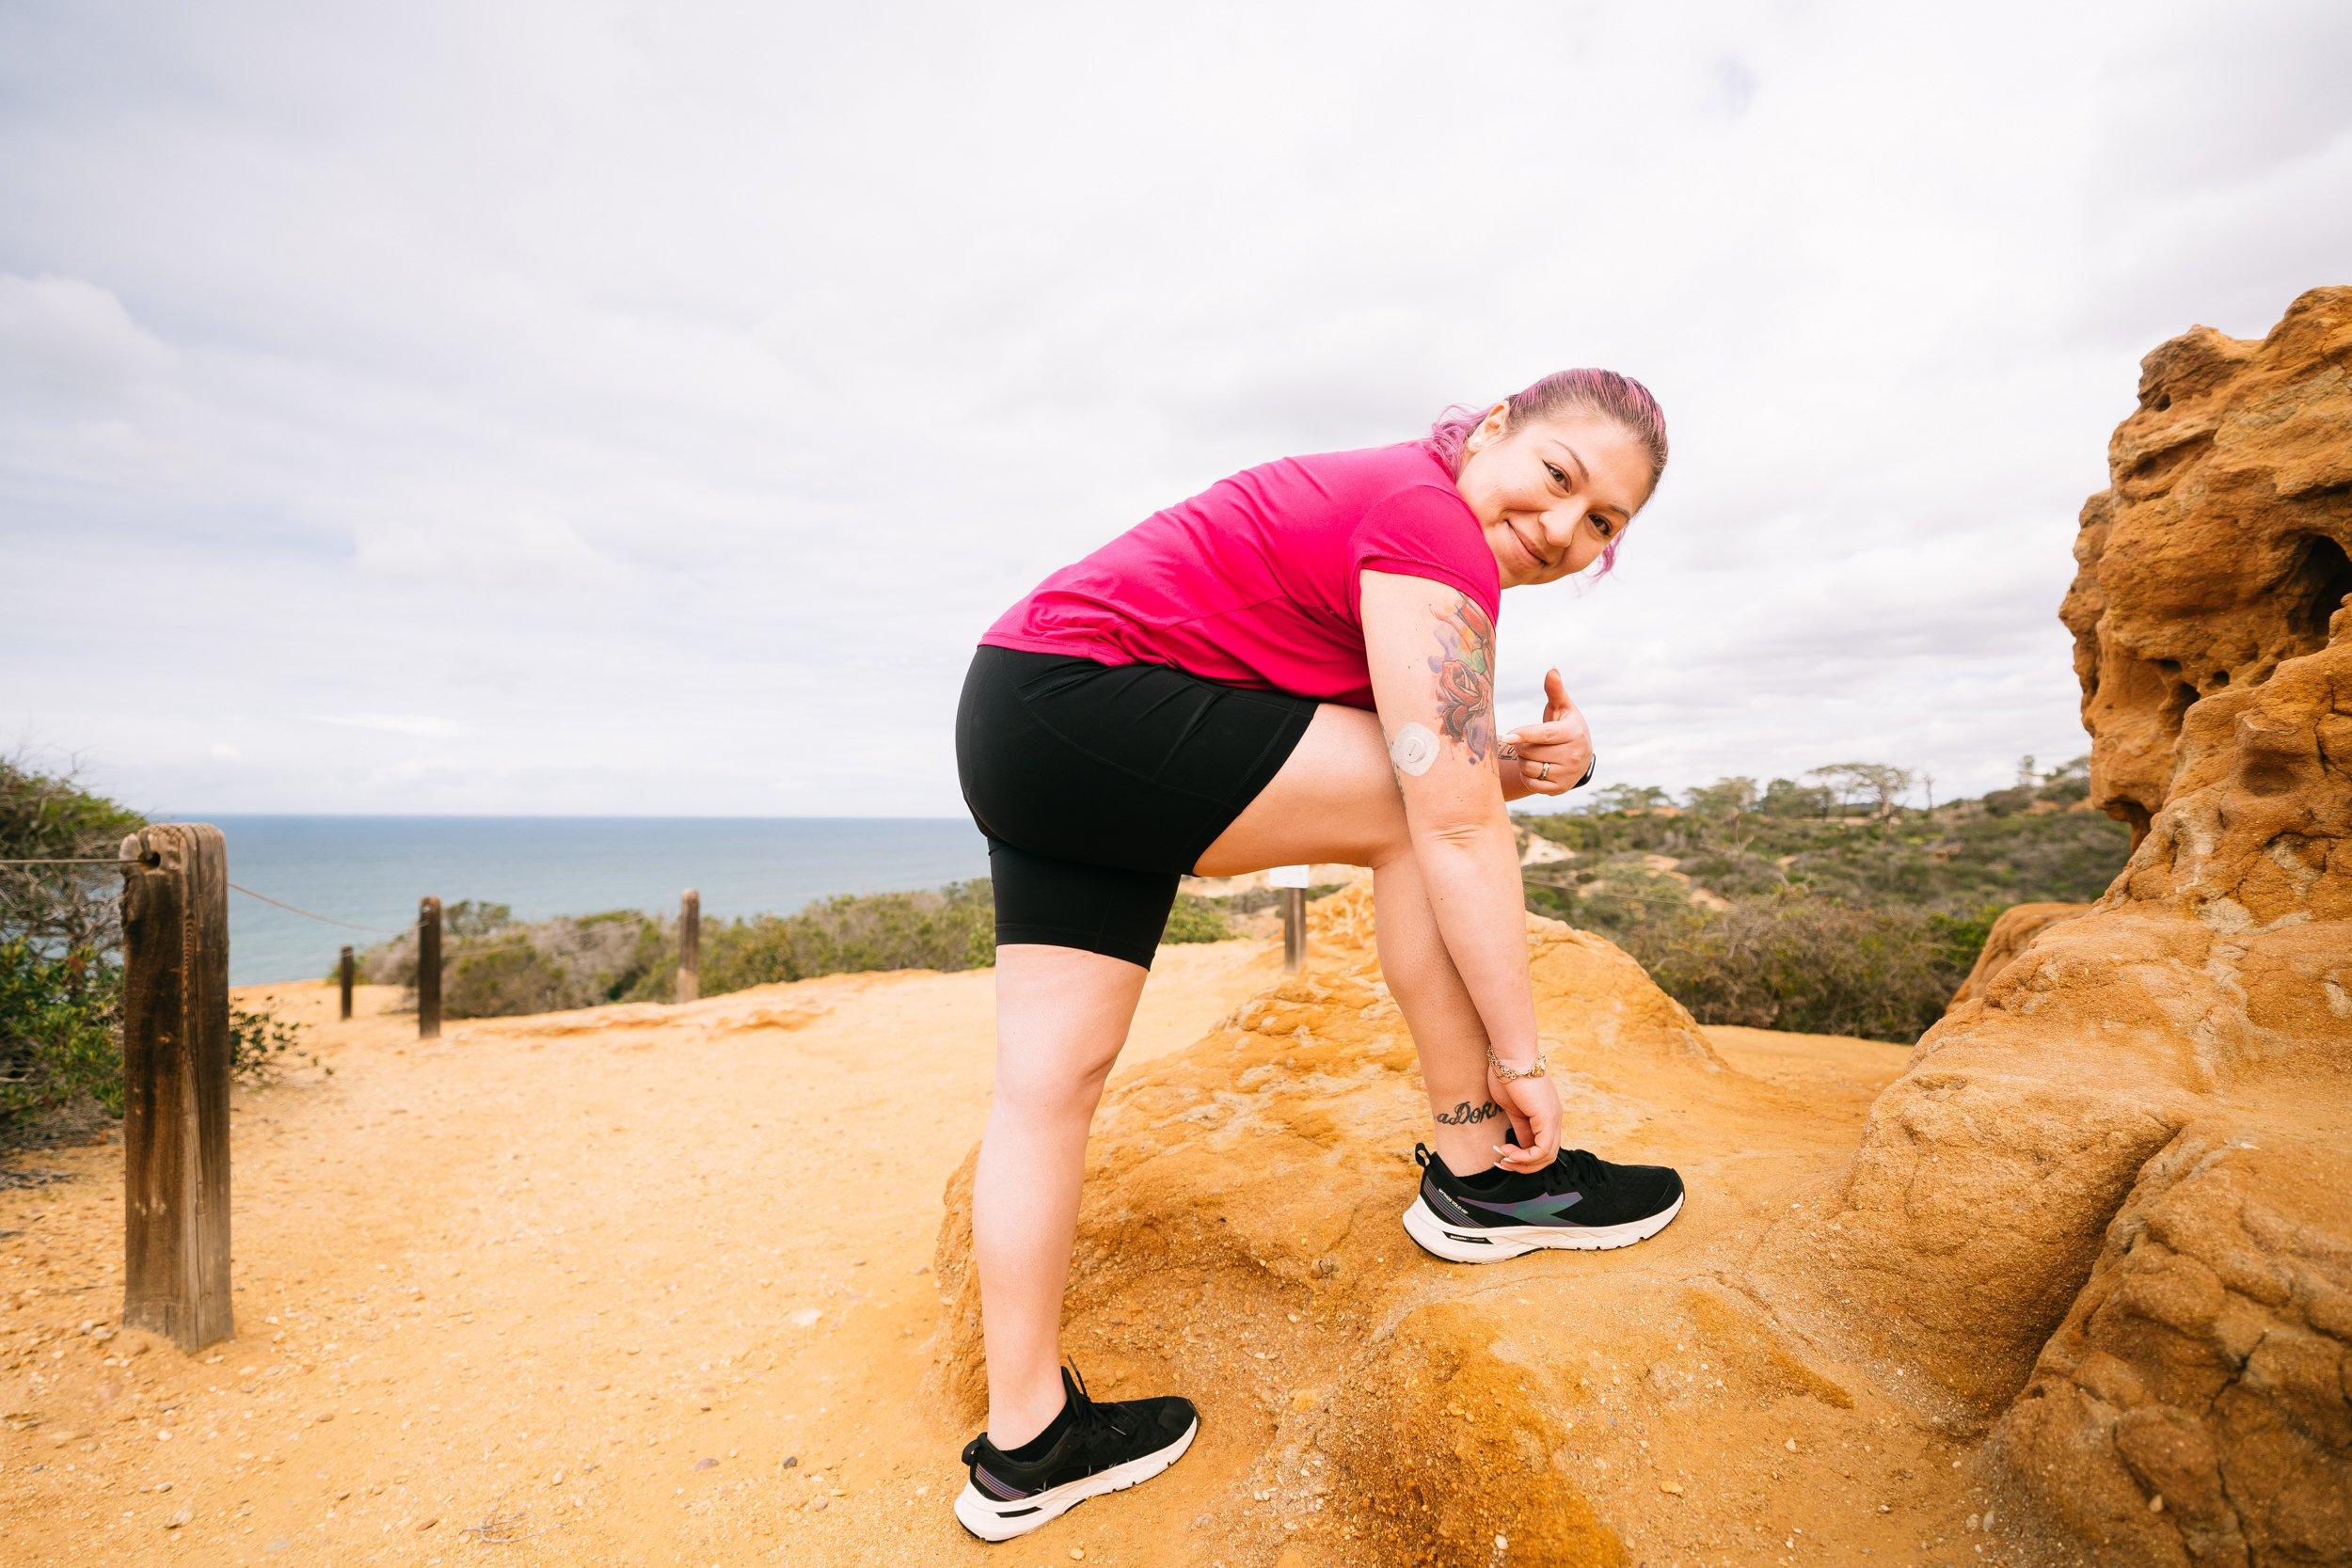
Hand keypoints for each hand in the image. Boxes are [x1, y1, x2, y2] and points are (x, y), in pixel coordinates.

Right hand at [1488, 1062, 1561, 1172]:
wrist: (1509, 1058)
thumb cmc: (1506, 1075)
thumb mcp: (1513, 1109)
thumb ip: (1520, 1127)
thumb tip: (1519, 1146)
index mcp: (1547, 1115)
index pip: (1542, 1147)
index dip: (1523, 1158)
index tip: (1502, 1157)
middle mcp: (1554, 1118)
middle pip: (1548, 1156)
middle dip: (1524, 1166)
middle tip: (1503, 1163)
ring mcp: (1553, 1119)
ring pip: (1547, 1156)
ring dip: (1522, 1163)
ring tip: (1504, 1157)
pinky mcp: (1548, 1118)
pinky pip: (1542, 1149)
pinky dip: (1525, 1157)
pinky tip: (1508, 1151)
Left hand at [1498, 668, 1591, 796]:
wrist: (1581, 756)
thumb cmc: (1565, 727)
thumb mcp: (1563, 708)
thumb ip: (1555, 691)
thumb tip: (1552, 669)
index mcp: (1573, 733)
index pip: (1545, 735)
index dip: (1525, 734)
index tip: (1507, 735)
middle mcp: (1574, 755)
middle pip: (1531, 752)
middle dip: (1521, 746)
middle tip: (1525, 741)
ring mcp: (1568, 774)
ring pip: (1529, 768)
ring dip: (1522, 760)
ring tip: (1530, 753)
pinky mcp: (1560, 789)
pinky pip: (1532, 784)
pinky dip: (1527, 775)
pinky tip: (1533, 767)